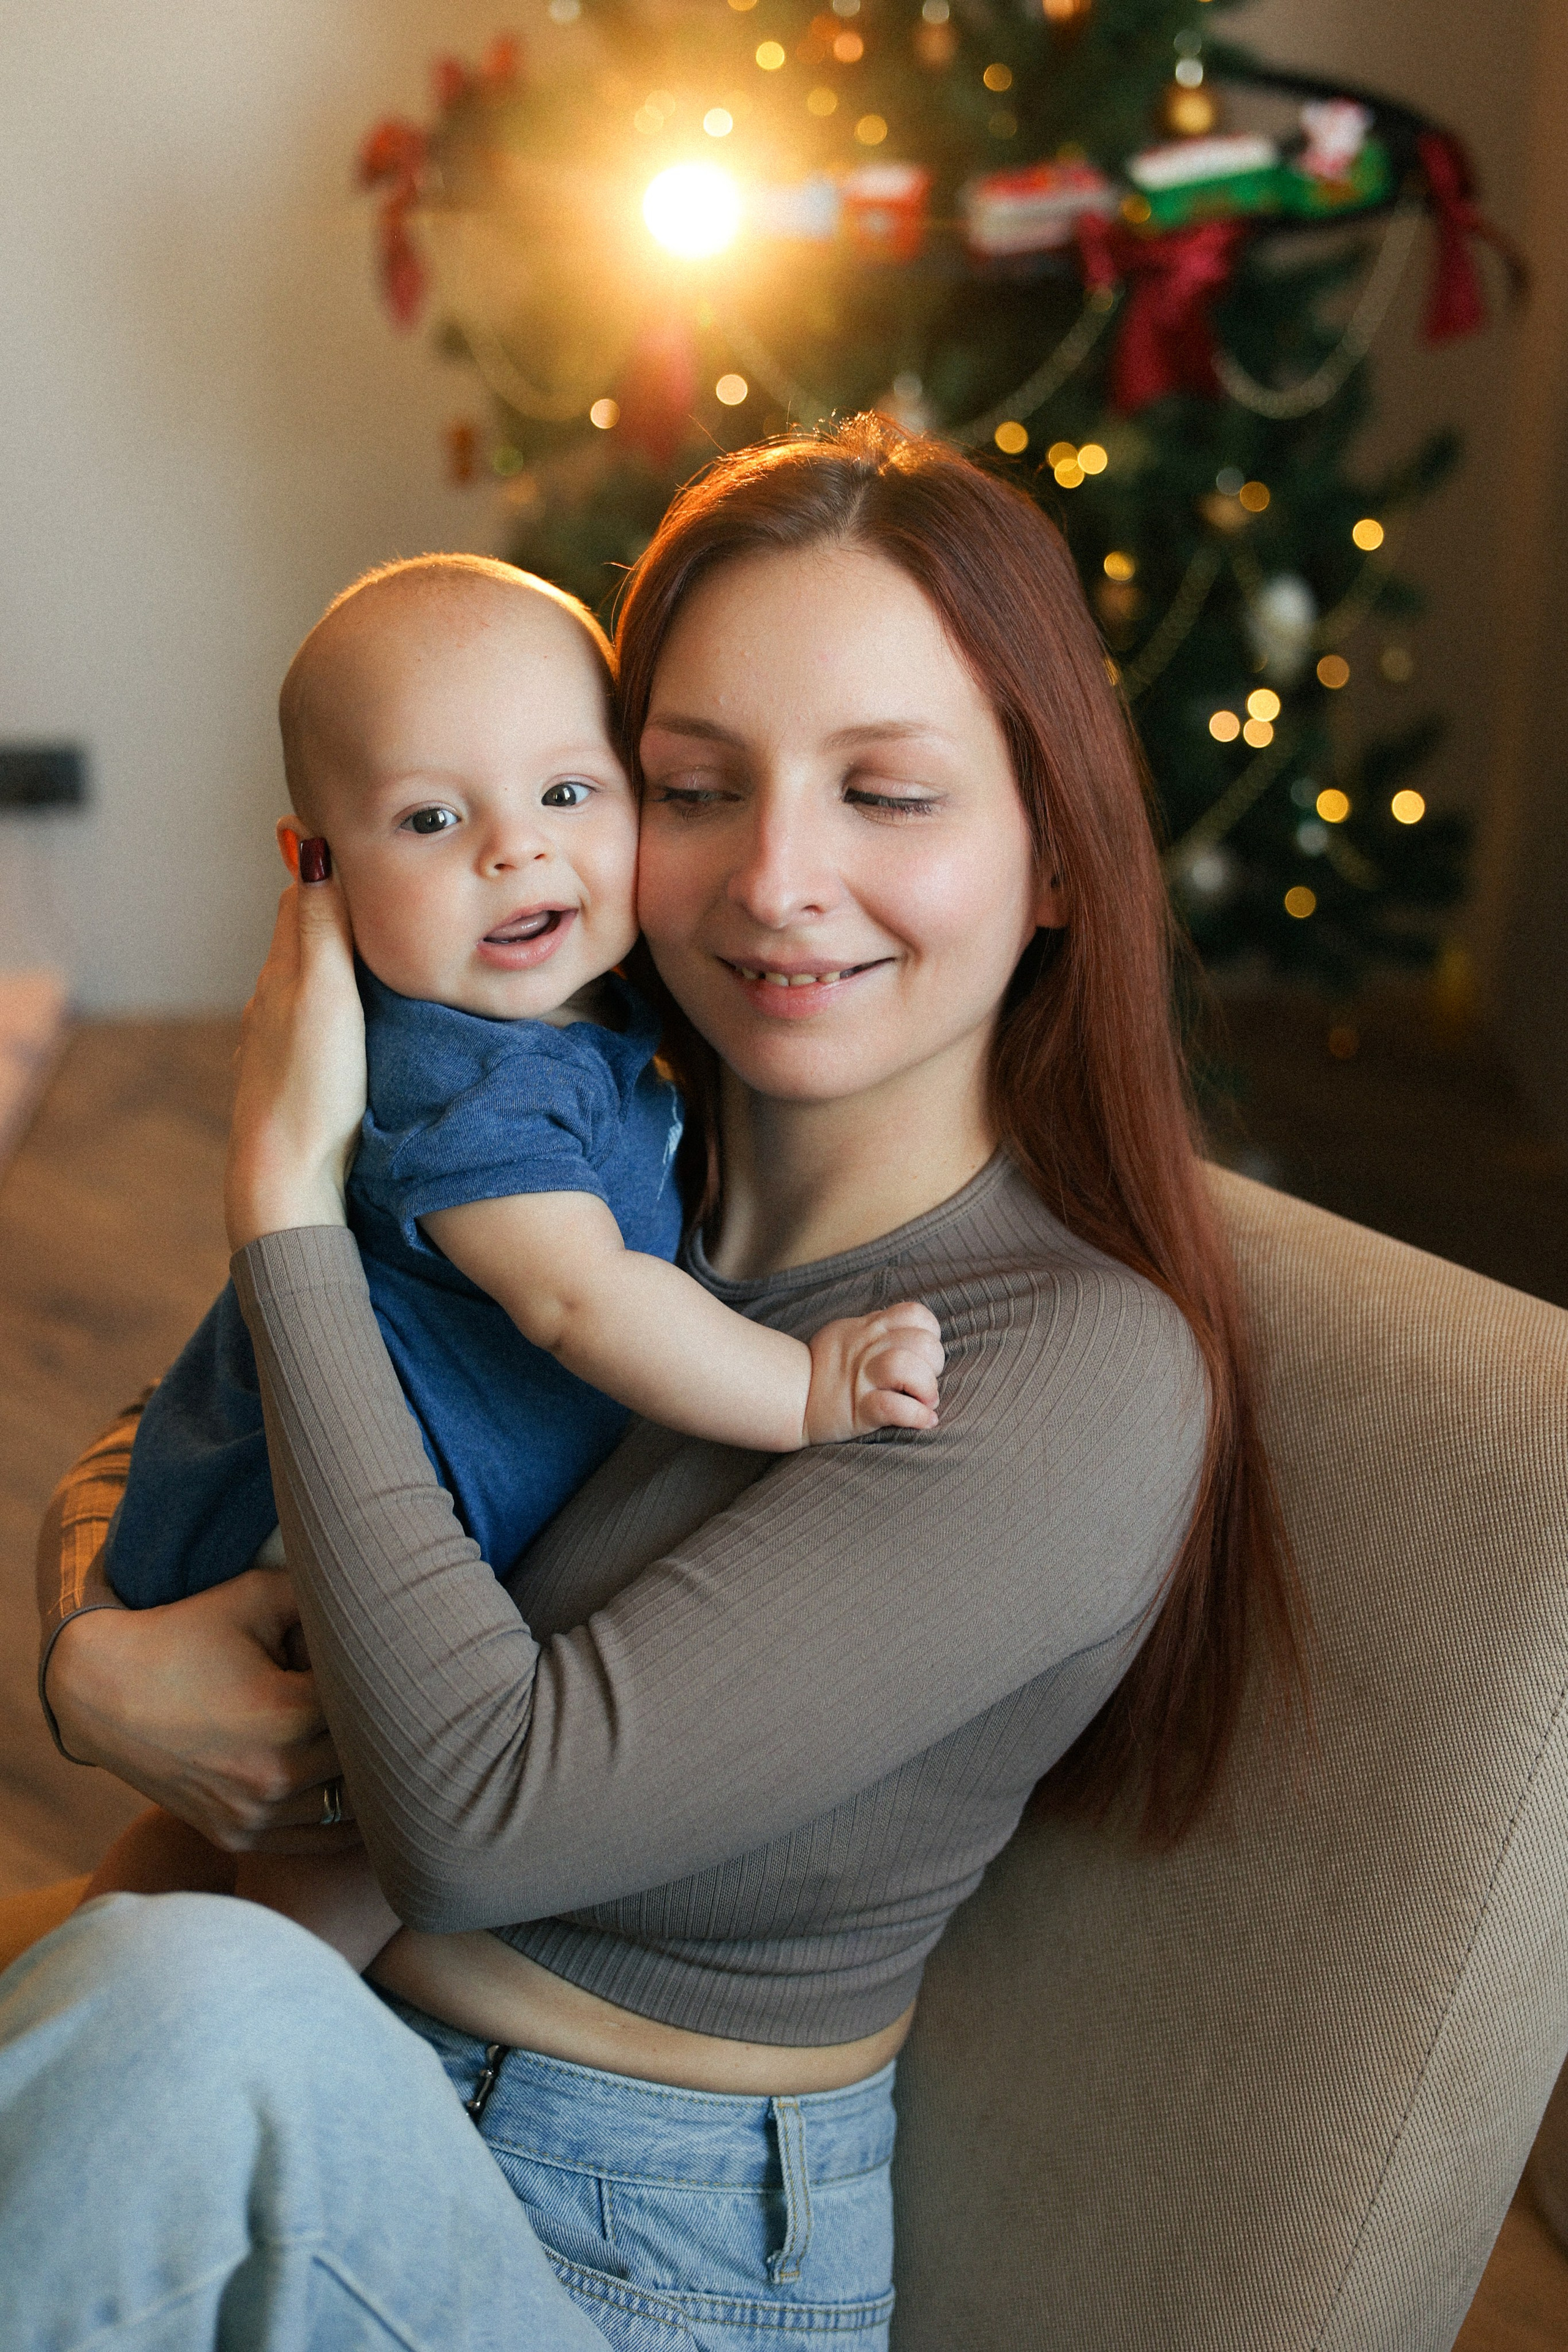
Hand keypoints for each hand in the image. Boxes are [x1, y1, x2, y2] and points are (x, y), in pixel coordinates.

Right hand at [44, 1569, 358, 1853]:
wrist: (102, 1691)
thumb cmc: (183, 1636)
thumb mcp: (254, 1597)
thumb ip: (322, 1596)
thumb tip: (375, 1602)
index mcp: (287, 1715)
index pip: (372, 1706)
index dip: (380, 1683)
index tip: (380, 1665)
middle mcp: (274, 1776)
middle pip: (367, 1759)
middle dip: (375, 1728)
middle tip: (383, 1701)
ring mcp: (254, 1816)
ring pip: (349, 1807)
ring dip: (363, 1775)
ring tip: (371, 1741)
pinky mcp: (236, 1837)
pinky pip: (316, 1841)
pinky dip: (340, 1818)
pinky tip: (355, 1788)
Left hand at [225, 841, 364, 1250]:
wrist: (289, 1176)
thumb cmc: (312, 1087)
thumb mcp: (324, 993)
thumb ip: (321, 925)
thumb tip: (314, 850)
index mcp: (283, 973)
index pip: (301, 898)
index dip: (328, 866)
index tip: (359, 840)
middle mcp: (275, 1002)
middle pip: (304, 938)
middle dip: (334, 909)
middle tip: (376, 882)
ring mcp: (282, 1042)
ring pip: (311, 984)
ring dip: (337, 960)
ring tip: (376, 944)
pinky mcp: (297, 1078)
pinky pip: (317, 1024)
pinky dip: (337, 1005)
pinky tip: (357, 1019)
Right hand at [804, 1302, 943, 1443]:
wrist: (790, 1398)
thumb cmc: (825, 1368)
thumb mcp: (848, 1333)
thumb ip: (879, 1330)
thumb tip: (915, 1336)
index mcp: (869, 1328)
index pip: (914, 1314)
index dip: (929, 1333)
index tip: (922, 1354)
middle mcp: (867, 1349)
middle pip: (920, 1342)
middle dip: (935, 1365)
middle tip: (924, 1383)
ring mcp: (862, 1379)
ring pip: (907, 1367)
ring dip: (927, 1388)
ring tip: (925, 1401)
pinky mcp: (858, 1410)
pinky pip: (893, 1407)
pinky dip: (917, 1416)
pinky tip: (924, 1421)